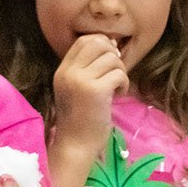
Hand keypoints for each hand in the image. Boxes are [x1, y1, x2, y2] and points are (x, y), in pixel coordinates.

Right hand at [51, 34, 127, 154]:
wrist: (75, 145)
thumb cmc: (79, 120)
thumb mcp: (76, 89)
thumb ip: (88, 68)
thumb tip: (111, 44)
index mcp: (63, 70)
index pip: (84, 40)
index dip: (102, 44)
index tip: (110, 60)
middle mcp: (69, 72)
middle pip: (98, 43)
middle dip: (113, 55)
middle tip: (116, 73)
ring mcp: (81, 80)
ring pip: (112, 59)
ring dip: (120, 72)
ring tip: (116, 88)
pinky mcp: (96, 91)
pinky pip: (119, 74)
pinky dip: (124, 83)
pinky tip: (118, 95)